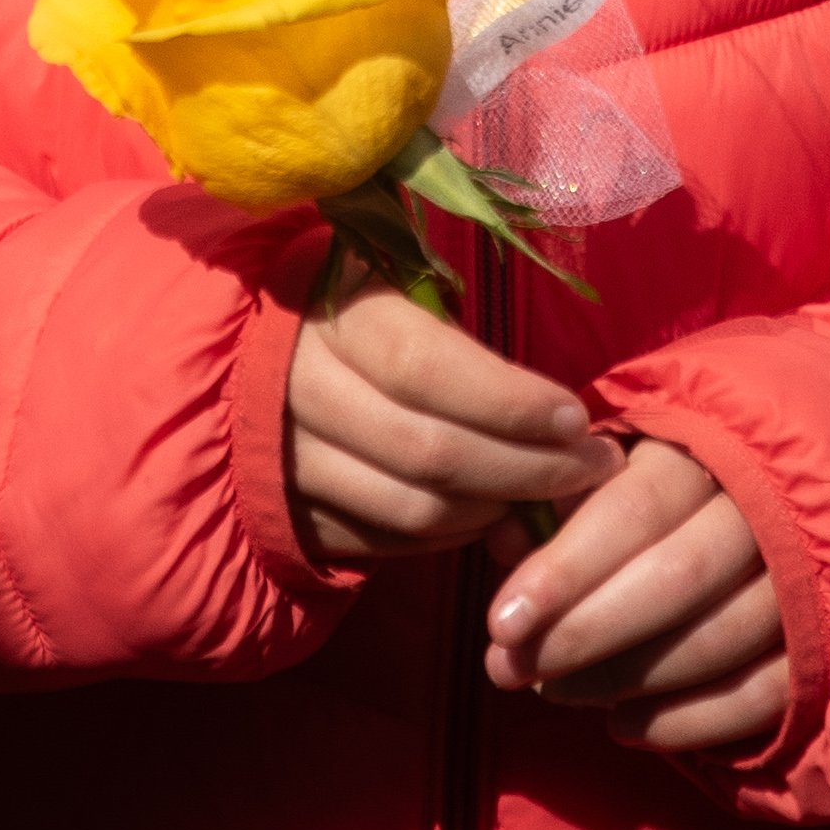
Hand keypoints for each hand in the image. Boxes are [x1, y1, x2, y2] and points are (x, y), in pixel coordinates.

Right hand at [284, 270, 610, 565]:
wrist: (239, 361)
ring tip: (547, 492)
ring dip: (494, 509)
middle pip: (428, 451)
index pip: (425, 366)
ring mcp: (285, 462)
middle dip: (526, 467)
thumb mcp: (387, 286)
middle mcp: (295, 389)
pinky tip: (490, 513)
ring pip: (412, 509)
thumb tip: (552, 404)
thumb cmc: (344, 308)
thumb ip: (451, 335)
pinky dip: (450, 536)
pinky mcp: (289, 515)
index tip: (574, 417)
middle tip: (591, 465)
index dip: (508, 400)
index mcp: (327, 311)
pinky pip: (386, 543)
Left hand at [485, 434, 789, 761]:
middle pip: (677, 577)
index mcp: (716, 447)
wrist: (821, 500)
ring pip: (719, 639)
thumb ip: (570, 500)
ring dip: (626, 678)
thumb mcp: (632, 468)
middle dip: (585, 632)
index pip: (636, 507)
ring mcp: (814, 578)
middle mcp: (774, 506)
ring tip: (558, 692)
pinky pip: (761, 695)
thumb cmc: (689, 489)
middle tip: (510, 669)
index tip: (502, 620)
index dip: (566, 568)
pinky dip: (686, 720)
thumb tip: (506, 539)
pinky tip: (624, 725)